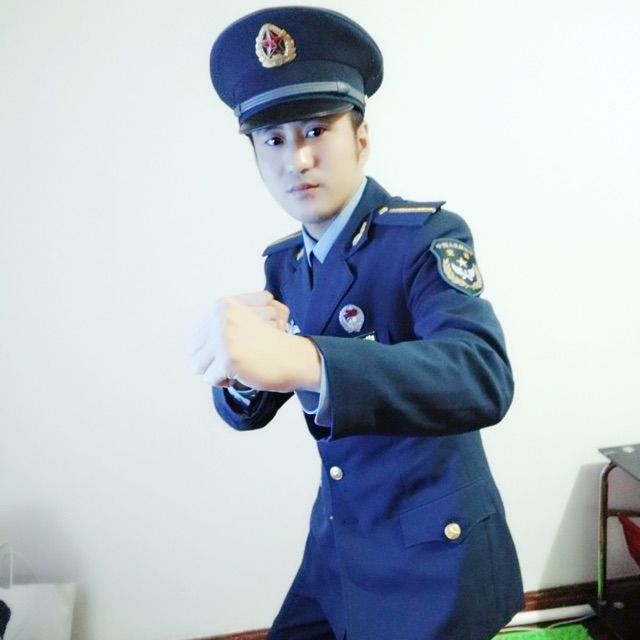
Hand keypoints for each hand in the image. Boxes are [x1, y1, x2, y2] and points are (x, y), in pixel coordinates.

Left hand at [191, 291, 320, 392]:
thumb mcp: (247, 317)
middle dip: (211, 362)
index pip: (195, 335)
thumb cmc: (273, 342)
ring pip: (199, 366)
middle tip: (233, 363)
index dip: (209, 350)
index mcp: (223, 305)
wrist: (294, 356)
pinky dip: (225, 382)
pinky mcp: (228, 358)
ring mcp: (224, 337)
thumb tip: (193, 344)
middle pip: (194, 351)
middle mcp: (221, 317)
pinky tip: (242, 375)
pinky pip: (211, 379)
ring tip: (238, 368)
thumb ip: (222, 322)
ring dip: (217, 372)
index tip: (227, 354)